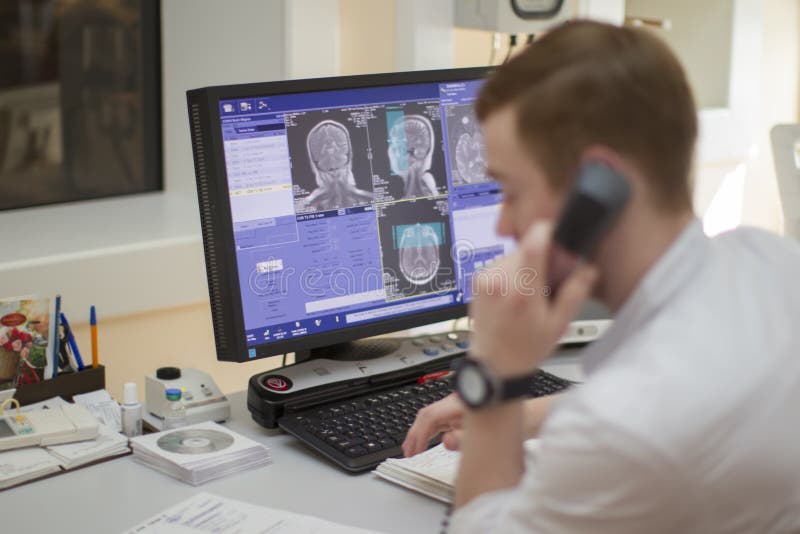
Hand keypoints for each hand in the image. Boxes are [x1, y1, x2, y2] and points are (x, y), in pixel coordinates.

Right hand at [403, 392, 557, 456]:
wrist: (532, 415)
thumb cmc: (515, 420)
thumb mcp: (489, 434)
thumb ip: (465, 439)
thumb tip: (447, 442)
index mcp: (461, 403)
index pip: (430, 417)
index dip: (418, 435)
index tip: (412, 451)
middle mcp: (458, 401)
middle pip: (429, 415)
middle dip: (415, 434)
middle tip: (408, 452)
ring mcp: (461, 404)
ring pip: (434, 416)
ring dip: (423, 432)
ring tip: (415, 449)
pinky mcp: (465, 409)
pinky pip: (442, 418)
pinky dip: (433, 430)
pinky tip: (431, 440)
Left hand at [470, 221, 596, 375]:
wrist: (493, 364)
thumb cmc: (525, 349)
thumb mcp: (558, 325)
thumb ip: (574, 293)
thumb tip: (587, 269)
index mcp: (522, 291)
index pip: (534, 243)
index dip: (548, 231)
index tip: (558, 233)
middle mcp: (500, 280)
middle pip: (526, 248)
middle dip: (541, 257)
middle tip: (549, 280)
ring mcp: (485, 278)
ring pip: (513, 255)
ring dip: (526, 265)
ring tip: (531, 292)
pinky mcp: (477, 279)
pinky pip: (501, 264)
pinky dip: (512, 272)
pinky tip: (515, 295)